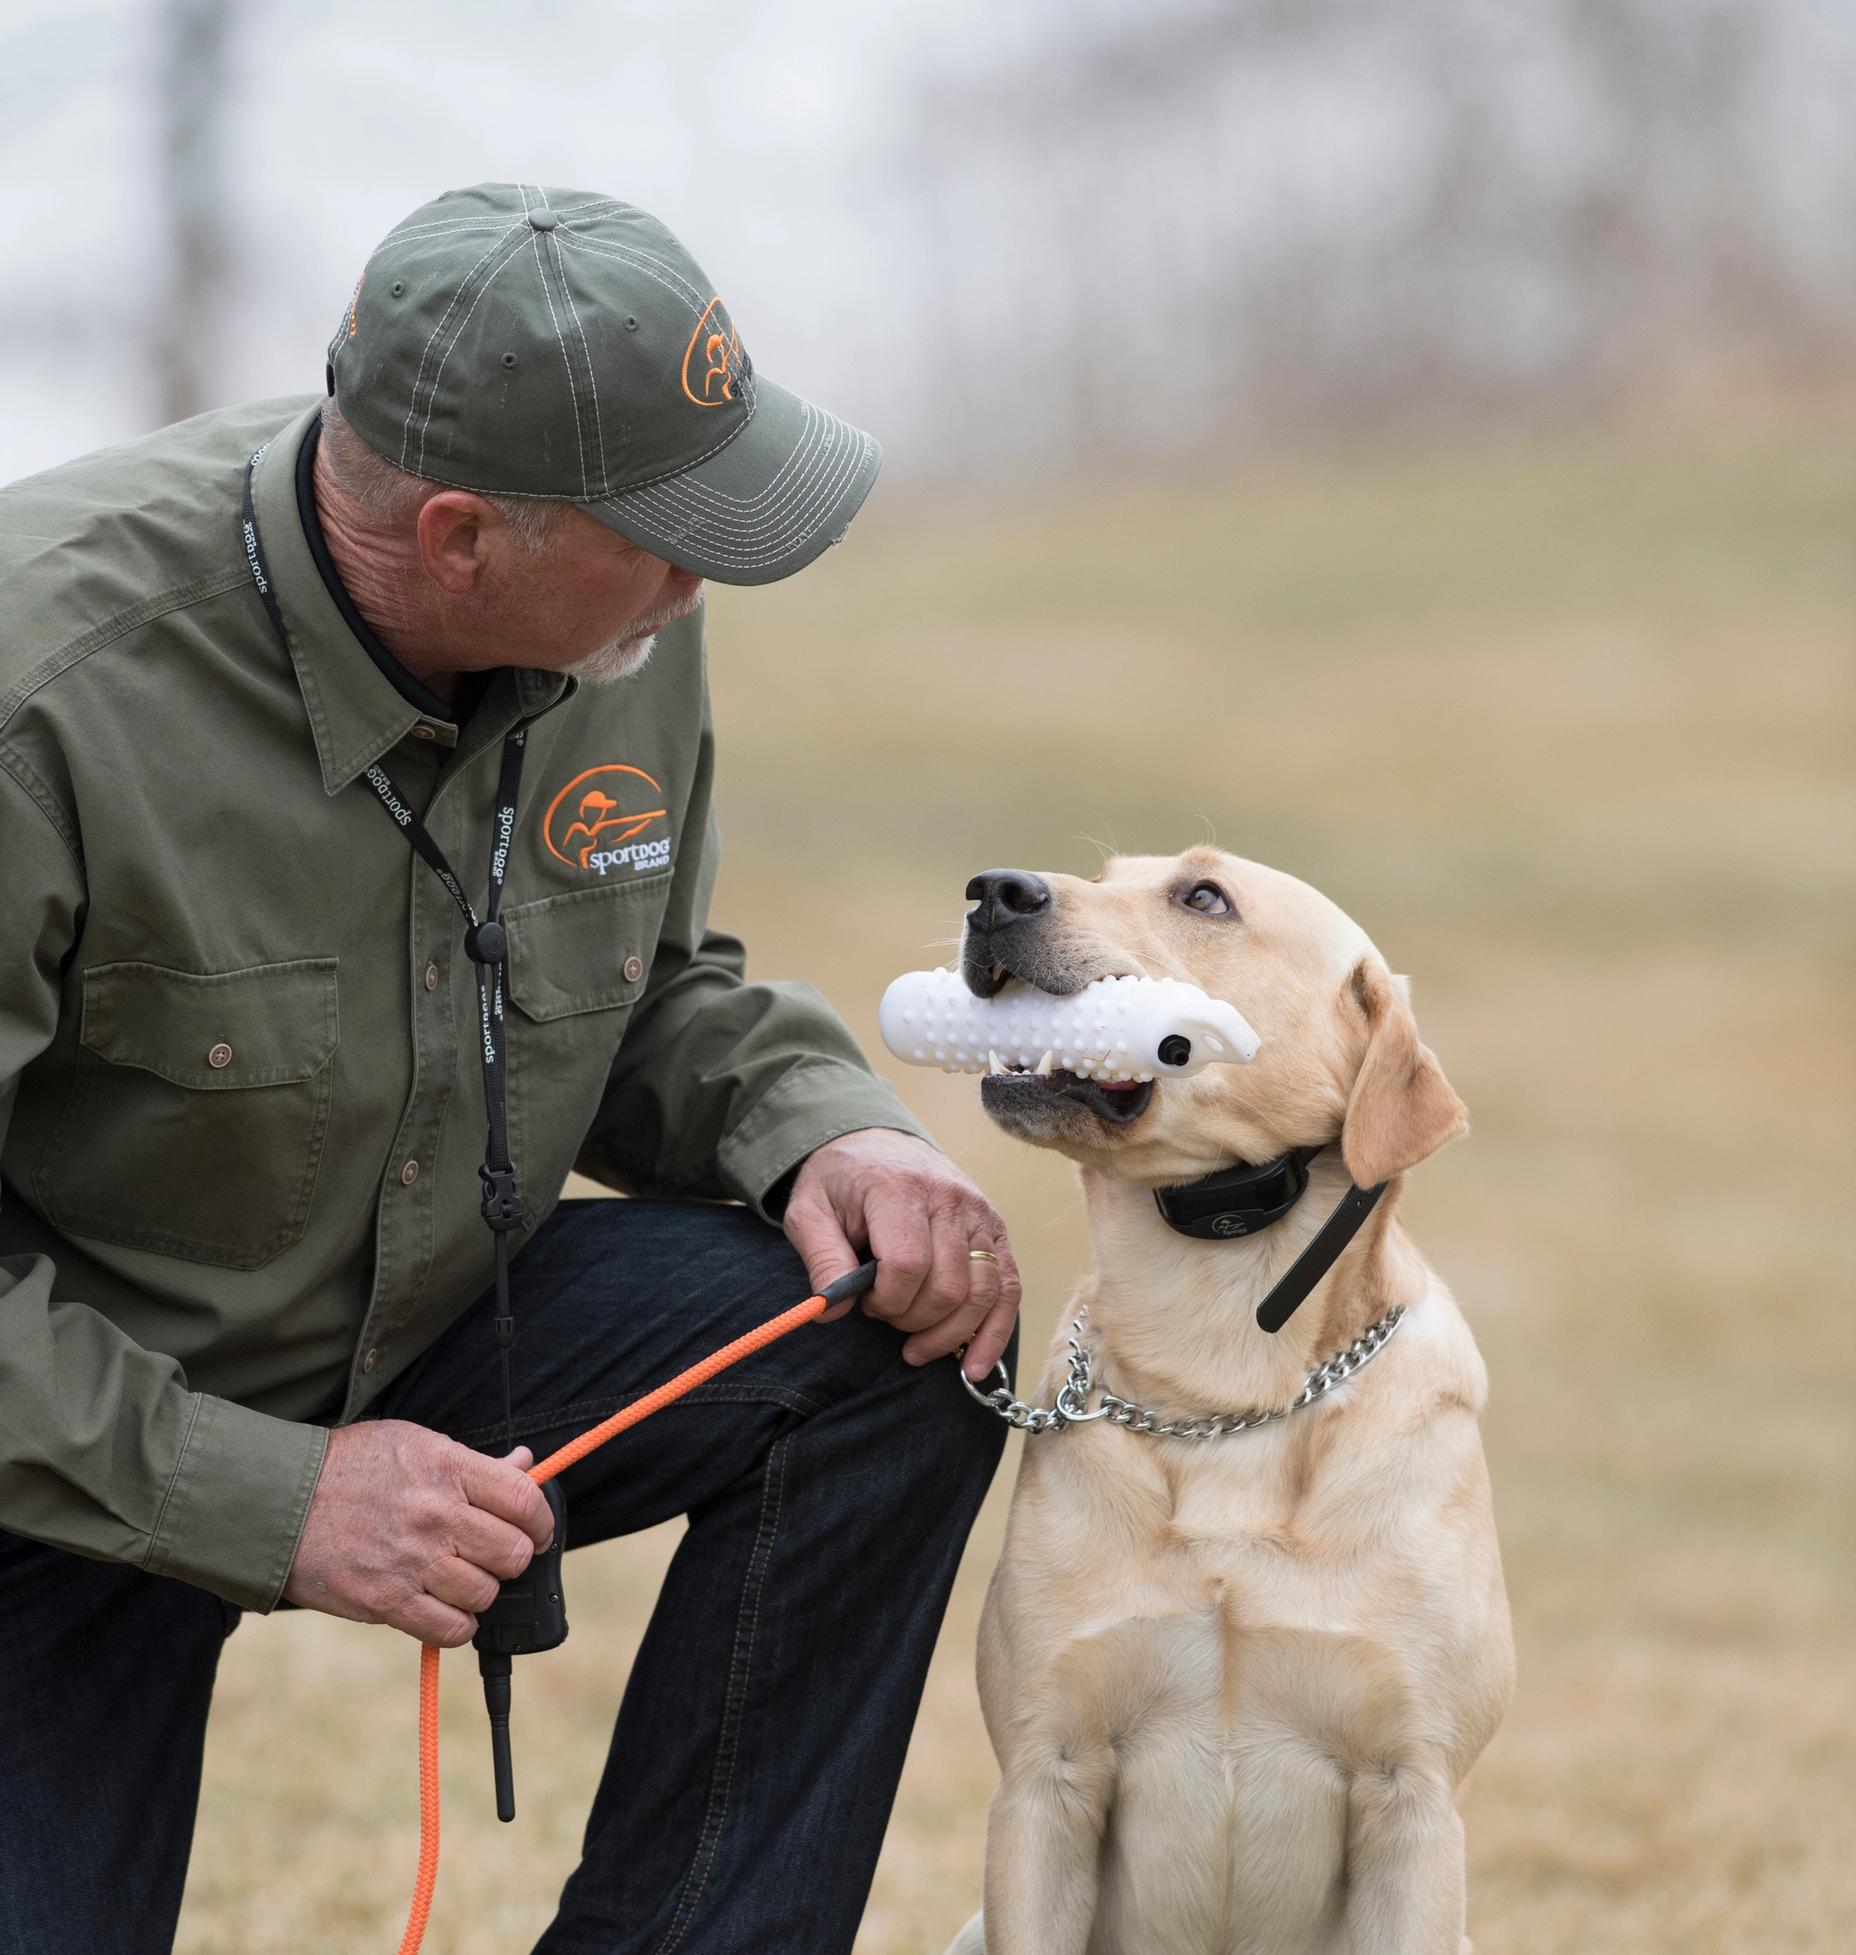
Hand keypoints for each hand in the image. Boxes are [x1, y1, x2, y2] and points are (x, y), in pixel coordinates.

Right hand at [282, 1421, 555, 1646]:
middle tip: (494, 1554)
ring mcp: (412, 1561)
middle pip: (513, 1553)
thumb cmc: (349, 1467)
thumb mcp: (414, 1443)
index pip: (525, 1501)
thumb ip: (474, 1462)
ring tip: (460, 1577)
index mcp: (447, 1468)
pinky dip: (457, 1624)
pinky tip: (446, 1607)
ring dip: (481, 1590)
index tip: (537, 1530)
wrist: (277, 1501)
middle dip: (512, 1557)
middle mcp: (435, 1515)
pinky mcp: (386, 1602)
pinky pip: (449, 1629)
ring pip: (485, 1593)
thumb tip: (526, 1463)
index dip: (542, 1521)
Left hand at [781, 1128, 1020, 1380]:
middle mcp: (949, 1199)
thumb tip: (831, 1312)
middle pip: (948, 1286)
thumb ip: (821, 1259)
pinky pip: (1008, 1288)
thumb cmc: (842, 1183)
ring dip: (948, 1334)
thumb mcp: (809, 1212)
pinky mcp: (996, 1230)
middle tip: (886, 1316)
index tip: (864, 1302)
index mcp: (899, 1189)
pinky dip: (993, 1333)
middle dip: (913, 1320)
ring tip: (916, 1346)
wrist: (878, 1144)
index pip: (907, 1264)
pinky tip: (974, 1366)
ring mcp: (979, 1213)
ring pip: (982, 1293)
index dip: (885, 1300)